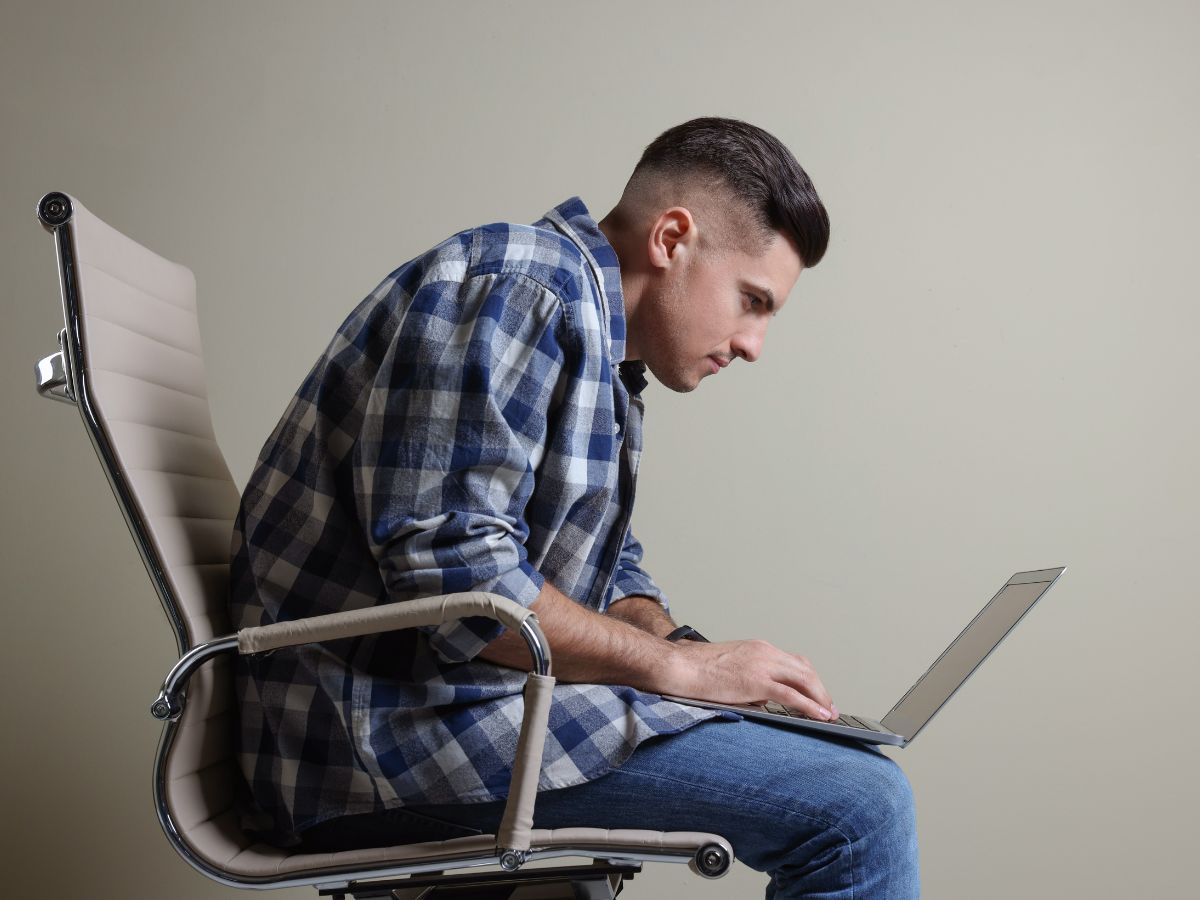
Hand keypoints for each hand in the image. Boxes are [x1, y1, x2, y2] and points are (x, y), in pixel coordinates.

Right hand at [663, 639, 837, 720]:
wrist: (678, 666)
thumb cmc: (695, 670)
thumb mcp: (730, 669)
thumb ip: (750, 681)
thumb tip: (762, 700)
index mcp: (758, 648)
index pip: (794, 662)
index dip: (810, 680)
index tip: (818, 695)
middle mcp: (765, 652)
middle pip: (805, 670)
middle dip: (821, 690)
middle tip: (830, 708)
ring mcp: (762, 665)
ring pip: (804, 680)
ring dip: (820, 698)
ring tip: (829, 714)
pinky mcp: (756, 682)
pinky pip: (791, 695)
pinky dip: (810, 706)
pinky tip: (819, 716)